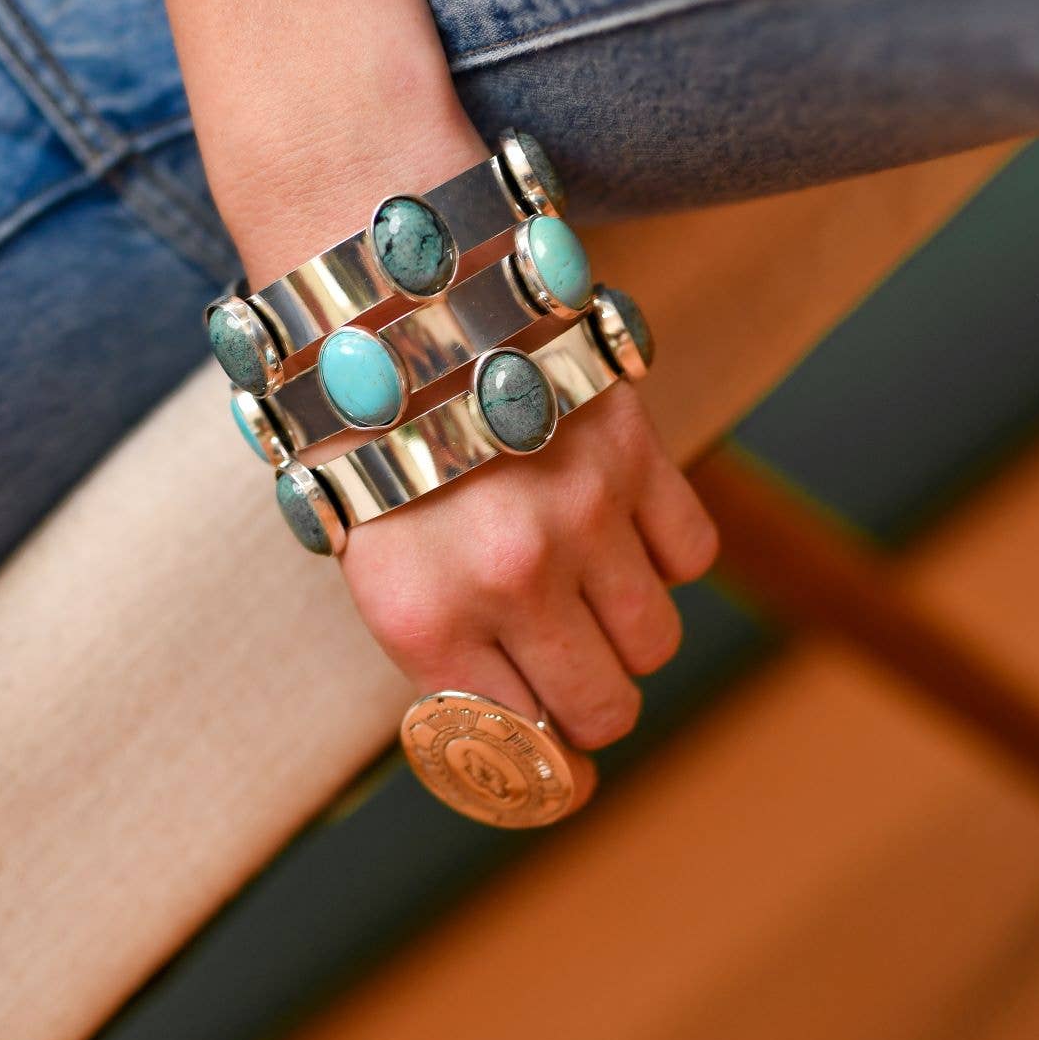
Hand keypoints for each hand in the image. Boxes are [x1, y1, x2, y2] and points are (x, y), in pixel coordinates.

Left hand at [140, 0, 717, 755]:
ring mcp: (580, 511)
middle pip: (606, 708)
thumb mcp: (350, 530)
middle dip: (590, 708)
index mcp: (413, 614)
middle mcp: (504, 577)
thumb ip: (423, 620)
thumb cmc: (345, 395)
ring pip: (657, 638)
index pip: (511, 757)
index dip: (539, 777)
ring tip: (588, 586)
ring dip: (629, 630)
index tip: (551, 766)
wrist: (378, 262)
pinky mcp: (634, 442)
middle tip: (571, 676)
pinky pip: (693, 550)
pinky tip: (624, 523)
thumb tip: (489, 704)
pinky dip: (666, 554)